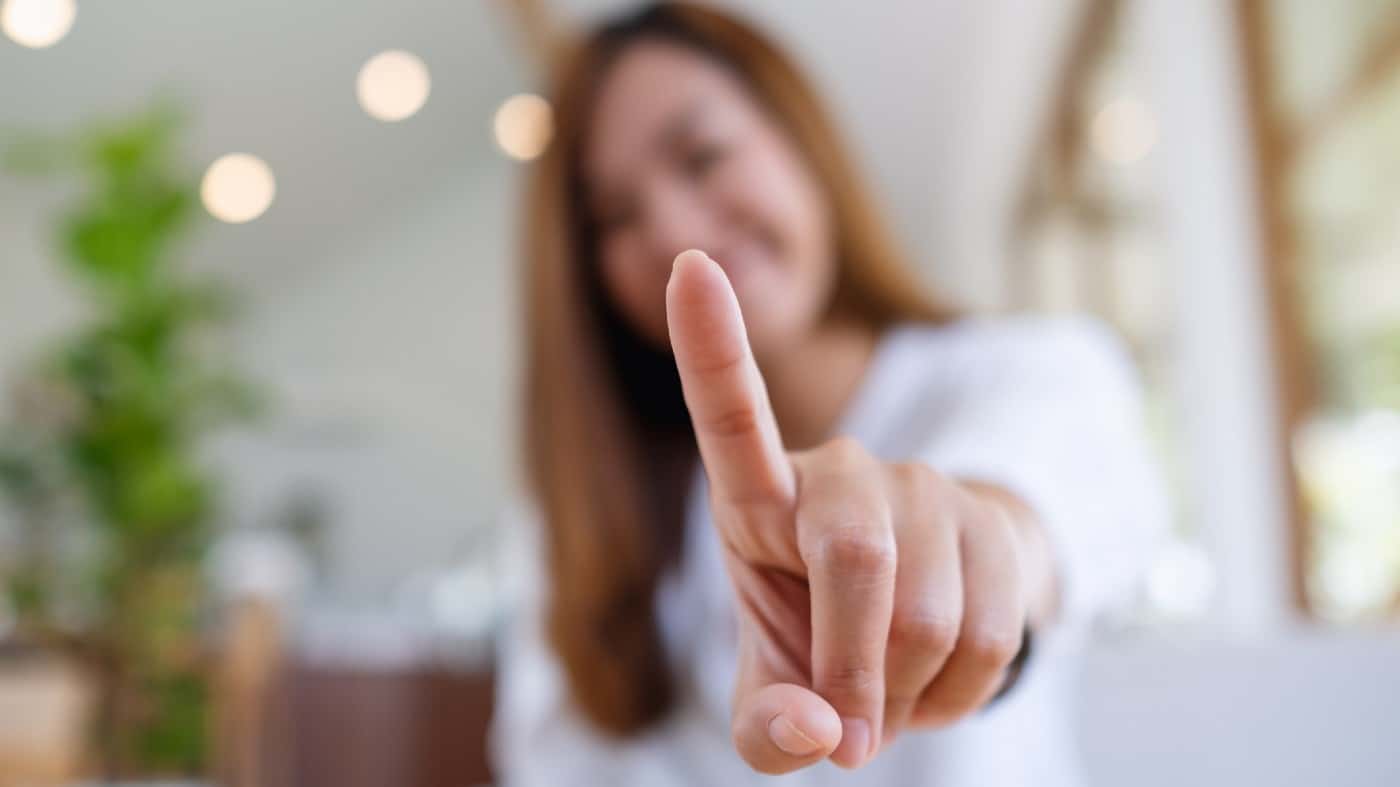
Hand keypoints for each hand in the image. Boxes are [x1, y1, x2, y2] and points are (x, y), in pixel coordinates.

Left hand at [665, 249, 1052, 772]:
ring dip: (909, 695)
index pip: (733, 416)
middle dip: (855, 673)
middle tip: (848, 736)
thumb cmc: (815, 644)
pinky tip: (936, 684)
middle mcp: (844, 471)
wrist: (915, 637)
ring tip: (889, 695)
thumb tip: (819, 730)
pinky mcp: (994, 524)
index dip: (713, 345)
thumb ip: (767, 729)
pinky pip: (992, 635)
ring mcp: (924, 488)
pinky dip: (960, 697)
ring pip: (931, 615)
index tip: (688, 262)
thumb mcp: (771, 694)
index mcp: (760, 496)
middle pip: (856, 561)